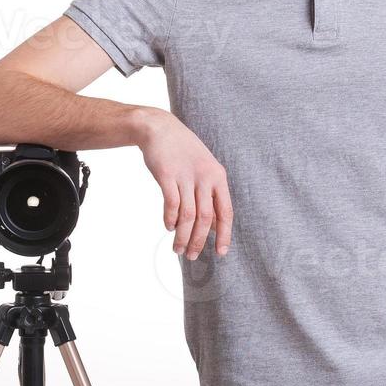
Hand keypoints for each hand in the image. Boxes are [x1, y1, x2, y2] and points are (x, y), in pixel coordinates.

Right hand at [137, 108, 232, 259]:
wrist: (160, 128)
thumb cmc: (183, 151)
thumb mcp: (204, 168)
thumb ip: (209, 194)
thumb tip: (212, 225)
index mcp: (218, 176)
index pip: (225, 211)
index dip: (224, 234)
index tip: (221, 252)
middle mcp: (204, 177)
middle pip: (206, 218)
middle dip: (200, 241)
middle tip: (193, 256)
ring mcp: (186, 176)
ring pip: (188, 216)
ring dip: (183, 236)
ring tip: (178, 249)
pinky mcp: (167, 175)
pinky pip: (172, 204)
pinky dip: (171, 219)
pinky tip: (169, 227)